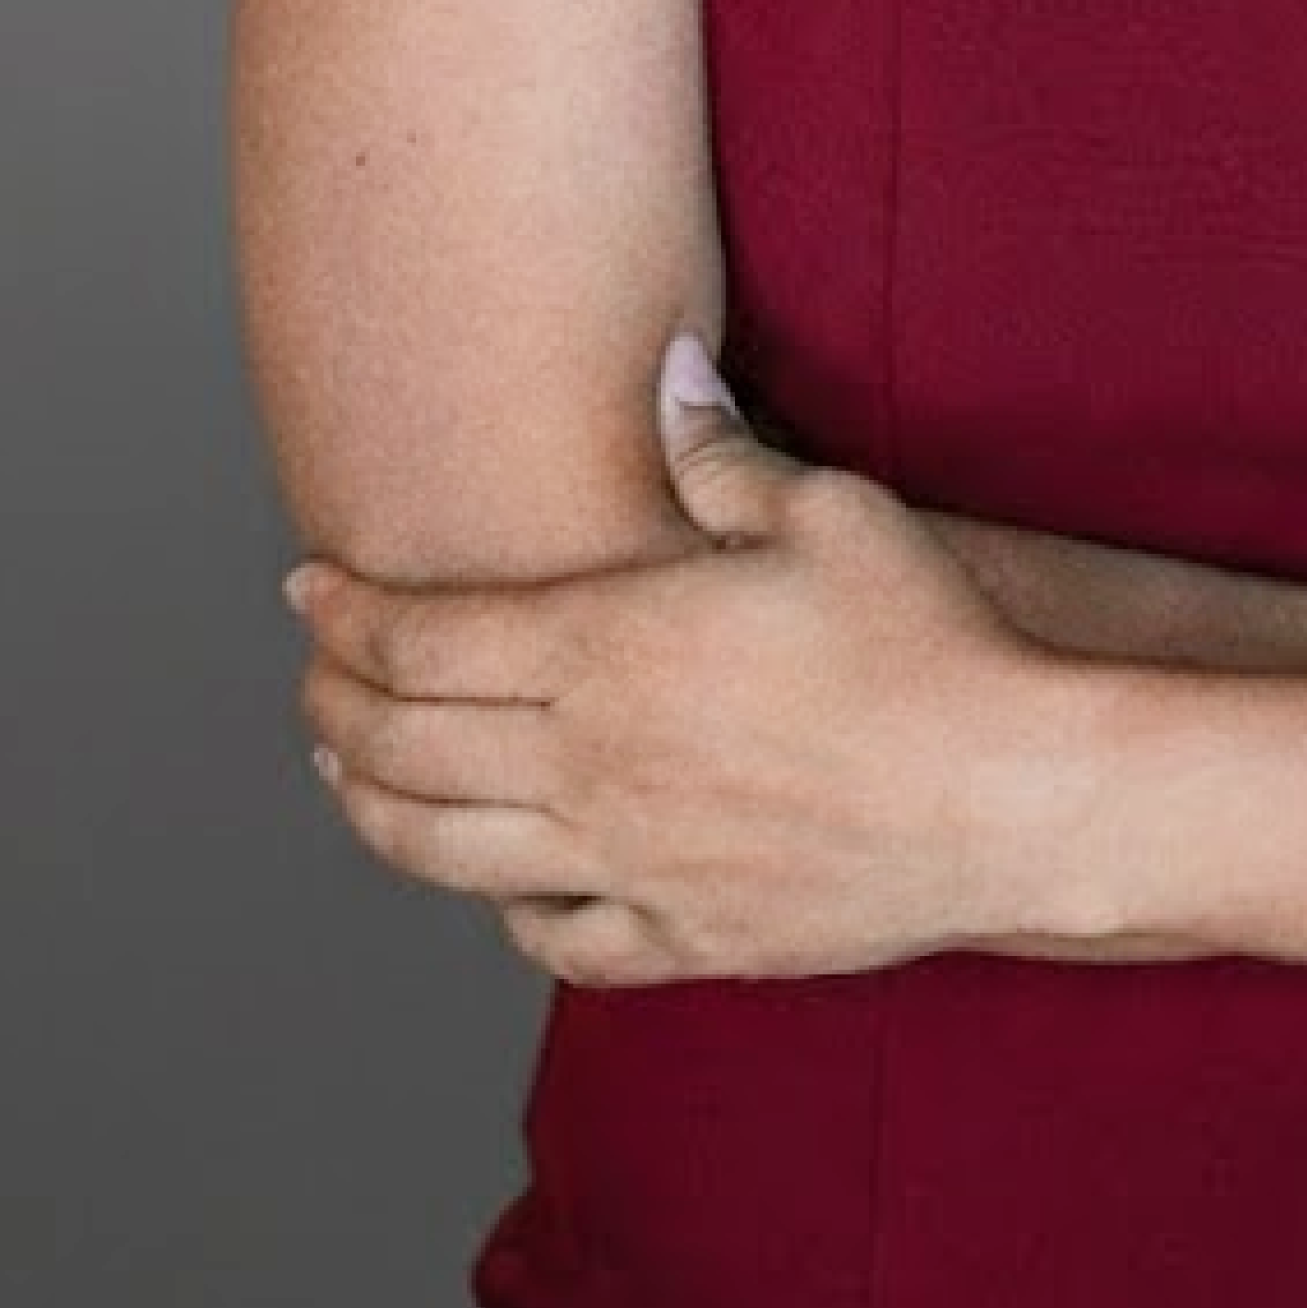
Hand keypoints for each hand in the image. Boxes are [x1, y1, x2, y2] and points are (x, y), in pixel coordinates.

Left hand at [287, 337, 1078, 988]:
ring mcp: (627, 859)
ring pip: (446, 853)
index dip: (346, 615)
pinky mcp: (684, 933)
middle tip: (313, 679)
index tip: (305, 591)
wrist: (1001, 794)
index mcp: (610, 649)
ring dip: (374, 812)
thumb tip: (668, 369)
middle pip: (404, 746)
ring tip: (348, 777)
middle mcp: (591, 762)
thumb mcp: (828, 512)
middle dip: (335, 708)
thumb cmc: (921, 639)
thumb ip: (722, 451)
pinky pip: (556, 938)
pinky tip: (500, 887)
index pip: (423, 639)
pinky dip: (506, 912)